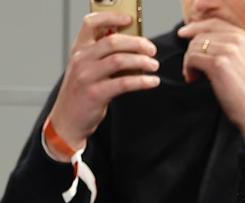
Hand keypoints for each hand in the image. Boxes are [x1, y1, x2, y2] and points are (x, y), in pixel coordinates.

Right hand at [47, 12, 159, 157]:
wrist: (68, 119)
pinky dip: (142, 81)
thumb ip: (103, 56)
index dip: (111, 18)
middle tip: (152, 50)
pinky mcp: (96, 93)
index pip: (91, 24)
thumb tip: (132, 46)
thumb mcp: (87, 69)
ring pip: (119, 60)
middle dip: (137, 43)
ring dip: (142, 61)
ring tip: (154, 65)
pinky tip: (152, 81)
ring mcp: (87, 76)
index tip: (130, 20)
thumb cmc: (81, 93)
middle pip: (113, 42)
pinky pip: (124, 83)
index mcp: (79, 49)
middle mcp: (80, 59)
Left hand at [177, 19, 244, 150]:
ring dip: (189, 61)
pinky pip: (192, 58)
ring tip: (194, 75)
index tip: (185, 35)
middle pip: (201, 34)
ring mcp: (229, 51)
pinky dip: (188, 68)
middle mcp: (238, 40)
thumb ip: (230, 49)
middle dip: (192, 50)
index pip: (214, 23)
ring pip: (194, 46)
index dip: (196, 28)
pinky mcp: (218, 64)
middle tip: (191, 67)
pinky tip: (193, 78)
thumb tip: (202, 43)